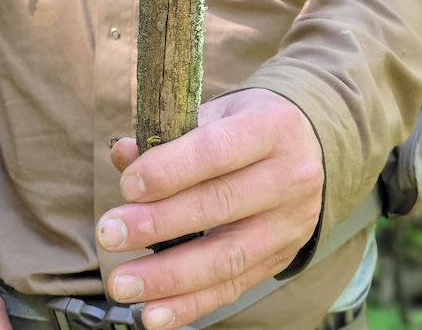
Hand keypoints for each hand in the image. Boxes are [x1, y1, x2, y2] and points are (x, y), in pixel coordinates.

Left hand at [97, 88, 323, 329]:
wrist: (311, 148)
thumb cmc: (249, 126)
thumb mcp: (219, 112)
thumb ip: (171, 132)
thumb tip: (122, 154)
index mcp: (271, 128)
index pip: (217, 150)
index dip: (170, 170)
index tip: (127, 185)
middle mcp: (289, 177)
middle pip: (220, 205)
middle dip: (158, 224)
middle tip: (110, 234)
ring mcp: (288, 224)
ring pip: (227, 257)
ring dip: (169, 277)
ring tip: (123, 284)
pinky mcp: (280, 258)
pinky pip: (233, 287)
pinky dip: (190, 305)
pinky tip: (154, 314)